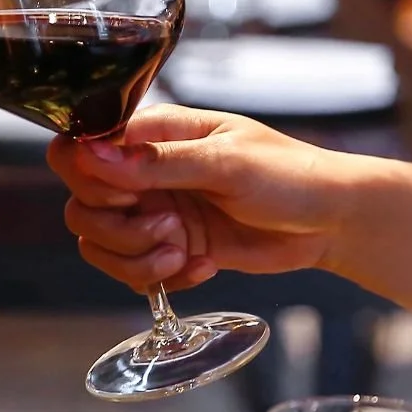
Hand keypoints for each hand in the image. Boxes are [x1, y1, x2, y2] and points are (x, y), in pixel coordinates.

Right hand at [46, 105, 361, 291]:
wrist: (330, 222)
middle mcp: (145, 172)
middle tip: (169, 226)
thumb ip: (159, 161)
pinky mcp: (170, 249)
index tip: (131, 195)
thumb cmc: (289, 175)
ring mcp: (155, 213)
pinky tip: (203, 267)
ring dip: (137, 258)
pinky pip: (134, 271)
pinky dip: (162, 277)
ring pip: (101, 244)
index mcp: (154, 134)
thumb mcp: (226, 163)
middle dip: (119, 228)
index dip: (92, 179)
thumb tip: (95, 154)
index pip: (80, 149)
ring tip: (184, 252)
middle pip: (82, 205)